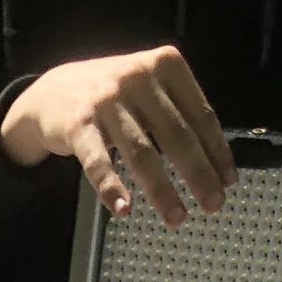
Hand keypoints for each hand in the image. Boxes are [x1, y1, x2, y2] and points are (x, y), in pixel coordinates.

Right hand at [0, 47, 236, 228]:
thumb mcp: (149, 89)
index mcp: (165, 64)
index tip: (227, 180)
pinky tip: (124, 209)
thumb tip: (213, 161)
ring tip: (176, 217)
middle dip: (198, 174)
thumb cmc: (112, 97)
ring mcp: (106, 100)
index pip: (200, 113)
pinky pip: (98, 161)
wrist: (54, 91)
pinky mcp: (78, 124)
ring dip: (162, 190)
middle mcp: (138, 77)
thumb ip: (178, 111)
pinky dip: (111, 187)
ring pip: (142, 152)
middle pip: (176, 134)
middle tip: (213, 204)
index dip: (217, 150)